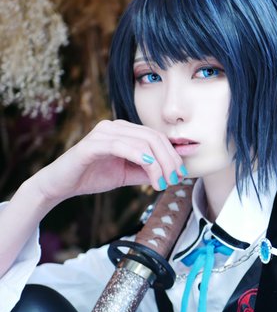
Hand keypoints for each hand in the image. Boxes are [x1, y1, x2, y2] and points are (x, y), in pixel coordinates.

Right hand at [32, 119, 185, 203]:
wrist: (61, 184)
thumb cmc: (92, 176)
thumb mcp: (127, 174)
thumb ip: (148, 171)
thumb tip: (173, 173)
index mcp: (124, 131)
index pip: (156, 137)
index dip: (173, 154)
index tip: (181, 174)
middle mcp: (115, 127)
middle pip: (153, 138)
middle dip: (169, 160)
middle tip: (174, 180)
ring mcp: (103, 133)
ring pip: (142, 142)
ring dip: (158, 164)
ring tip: (162, 183)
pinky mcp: (92, 144)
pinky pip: (122, 146)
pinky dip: (140, 157)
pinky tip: (150, 169)